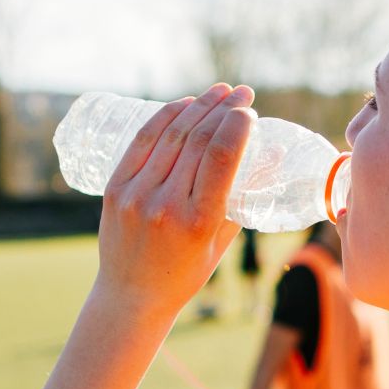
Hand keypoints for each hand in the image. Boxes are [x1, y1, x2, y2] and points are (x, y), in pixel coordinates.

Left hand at [95, 83, 254, 316]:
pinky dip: (165, 117)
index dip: (237, 125)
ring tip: (218, 92)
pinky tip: (184, 104)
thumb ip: (244, 198)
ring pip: (172, 135)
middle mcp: (167, 205)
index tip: (250, 110)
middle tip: (241, 94)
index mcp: (199, 222)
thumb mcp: (222, 241)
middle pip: (199, 140)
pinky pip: (142, 142)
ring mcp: (137, 195)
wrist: (132, 296)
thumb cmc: (185, 273)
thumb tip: (273, 154)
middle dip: (223, 109)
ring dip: (198, 106)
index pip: (222, 156)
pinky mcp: (116, 189)